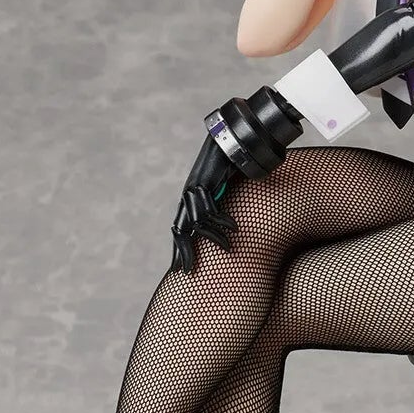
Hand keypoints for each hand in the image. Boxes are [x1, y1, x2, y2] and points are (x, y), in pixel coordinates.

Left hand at [170, 135, 238, 273]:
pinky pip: (211, 211)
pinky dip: (224, 222)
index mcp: (190, 200)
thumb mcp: (224, 191)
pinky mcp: (203, 185)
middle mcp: (188, 196)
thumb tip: (225, 228)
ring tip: (227, 248)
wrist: (228, 140)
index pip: (180, 229)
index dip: (179, 249)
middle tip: (186, 271)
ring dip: (215, 238)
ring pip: (198, 224)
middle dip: (183, 252)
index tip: (179, 268)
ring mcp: (194, 190)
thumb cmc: (229, 165)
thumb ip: (220, 207)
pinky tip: (234, 230)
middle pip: (180, 230)